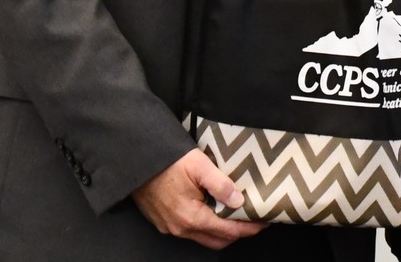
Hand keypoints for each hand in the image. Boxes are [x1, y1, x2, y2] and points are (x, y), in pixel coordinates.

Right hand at [131, 149, 266, 249]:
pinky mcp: (163, 222)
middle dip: (238, 233)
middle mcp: (180, 228)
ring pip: (203, 237)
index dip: (248, 228)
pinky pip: (191, 230)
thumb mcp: (198, 165)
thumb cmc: (168, 160)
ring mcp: (170, 227)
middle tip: (255, 219)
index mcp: (191, 217)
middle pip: (217, 240)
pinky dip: (207, 225)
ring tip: (238, 214)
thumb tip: (240, 201)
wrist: (136, 160)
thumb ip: (220, 184)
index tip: (264, 221)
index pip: (227, 231)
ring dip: (222, 230)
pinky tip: (215, 210)